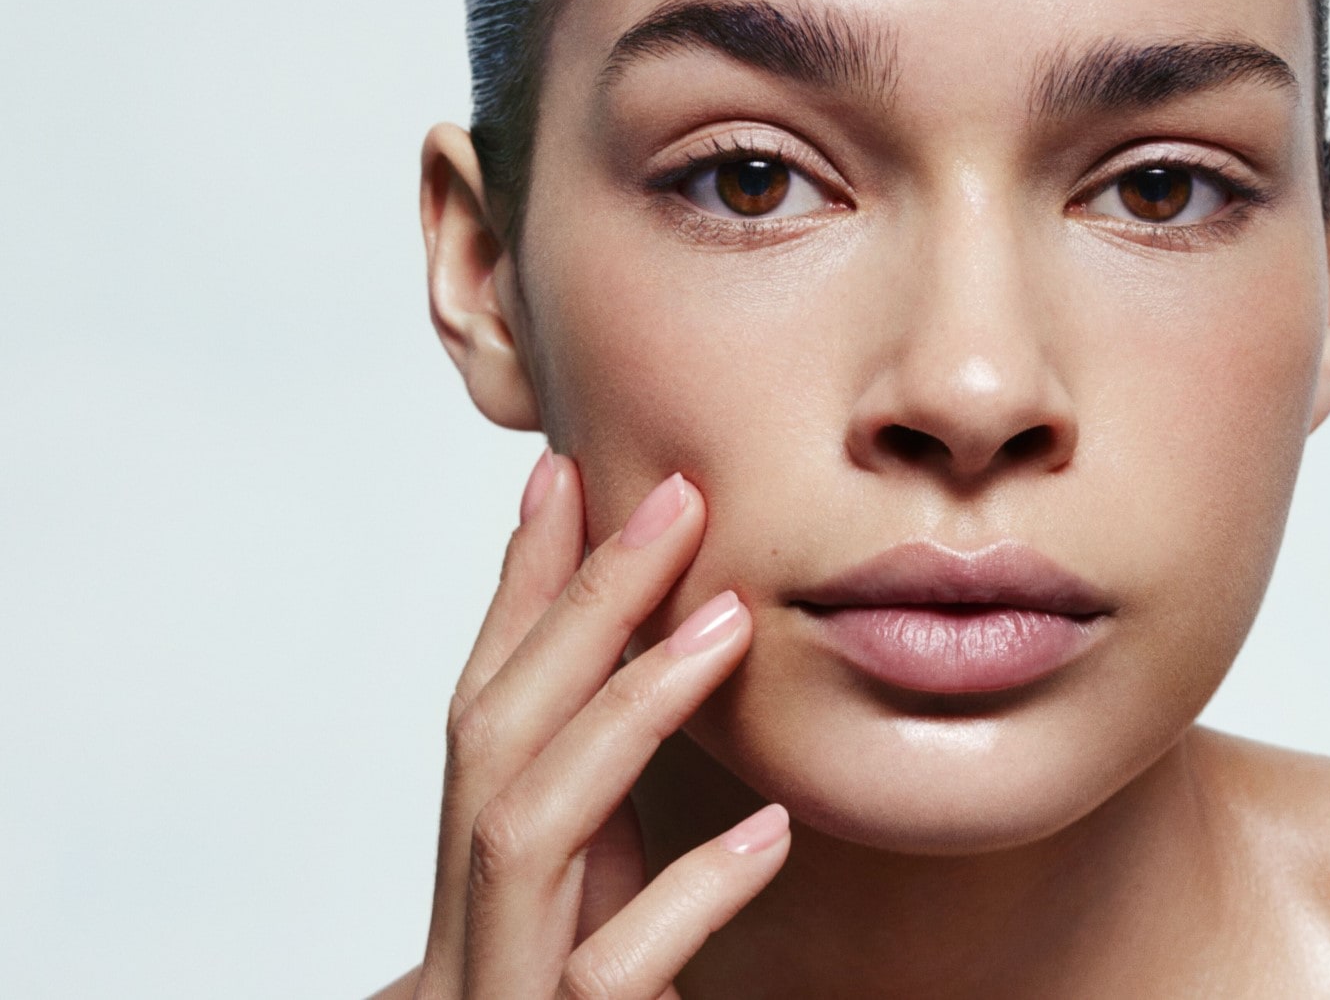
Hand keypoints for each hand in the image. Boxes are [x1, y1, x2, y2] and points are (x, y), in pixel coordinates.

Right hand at [408, 451, 789, 998]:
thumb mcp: (575, 900)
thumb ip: (596, 807)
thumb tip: (648, 672)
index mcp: (478, 872)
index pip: (485, 701)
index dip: (520, 586)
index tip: (568, 472)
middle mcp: (468, 920)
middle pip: (493, 738)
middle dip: (574, 608)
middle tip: (671, 498)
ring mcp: (502, 988)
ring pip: (529, 833)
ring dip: (623, 715)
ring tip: (725, 626)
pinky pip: (606, 979)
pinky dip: (683, 898)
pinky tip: (770, 834)